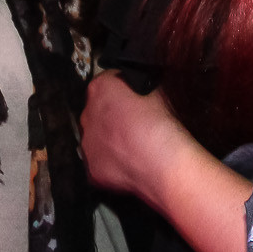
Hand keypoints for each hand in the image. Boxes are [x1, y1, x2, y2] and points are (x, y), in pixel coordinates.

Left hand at [81, 71, 196, 203]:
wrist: (164, 163)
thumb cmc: (162, 127)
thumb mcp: (157, 90)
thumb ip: (139, 85)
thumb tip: (140, 88)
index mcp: (101, 89)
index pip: (105, 83)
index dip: (120, 91)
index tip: (130, 99)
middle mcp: (88, 114)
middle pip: (96, 111)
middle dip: (111, 117)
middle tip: (132, 125)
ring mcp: (88, 143)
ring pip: (95, 138)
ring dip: (109, 141)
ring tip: (132, 146)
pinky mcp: (92, 168)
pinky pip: (98, 163)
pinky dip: (111, 164)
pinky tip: (129, 163)